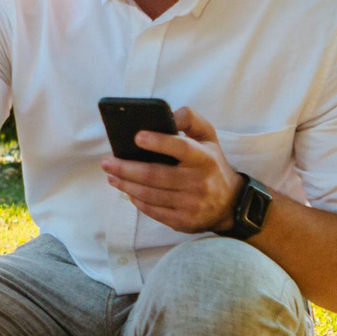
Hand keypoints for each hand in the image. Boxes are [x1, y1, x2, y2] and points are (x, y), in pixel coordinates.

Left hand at [100, 106, 240, 234]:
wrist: (229, 203)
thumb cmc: (211, 164)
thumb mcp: (209, 137)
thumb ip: (190, 119)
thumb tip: (169, 115)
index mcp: (205, 158)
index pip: (181, 148)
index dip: (159, 143)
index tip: (137, 137)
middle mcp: (199, 182)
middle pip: (155, 175)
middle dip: (126, 168)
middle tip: (106, 162)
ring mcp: (191, 204)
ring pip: (150, 194)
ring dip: (126, 184)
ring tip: (111, 175)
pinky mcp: (183, 221)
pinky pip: (153, 210)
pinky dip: (137, 200)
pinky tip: (127, 190)